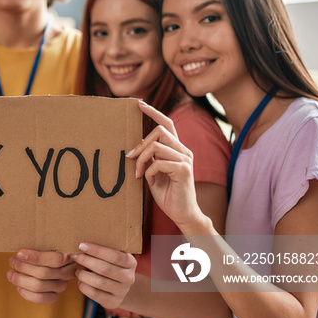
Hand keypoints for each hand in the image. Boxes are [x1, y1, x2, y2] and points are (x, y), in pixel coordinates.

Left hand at [7, 249, 76, 303]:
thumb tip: (20, 251)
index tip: (19, 253)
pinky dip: (25, 292)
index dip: (35, 257)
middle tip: (12, 261)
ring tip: (11, 273)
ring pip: (39, 286)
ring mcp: (62, 286)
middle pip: (43, 273)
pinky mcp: (55, 296)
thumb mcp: (46, 243)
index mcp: (69, 256)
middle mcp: (68, 273)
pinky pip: (39, 298)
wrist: (51, 262)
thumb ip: (39, 245)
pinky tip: (18, 286)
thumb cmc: (46, 249)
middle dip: (23, 267)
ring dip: (20, 280)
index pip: (55, 260)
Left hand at [73, 243, 135, 308]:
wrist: (119, 286)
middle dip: (87, 261)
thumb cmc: (111, 265)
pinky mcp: (114, 302)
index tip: (81, 245)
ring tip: (77, 271)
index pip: (114, 255)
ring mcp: (122, 291)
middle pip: (105, 269)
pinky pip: (96, 295)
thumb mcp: (112, 256)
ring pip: (99, 282)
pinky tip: (80, 282)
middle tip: (75, 257)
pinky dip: (84, 287)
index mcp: (130, 262)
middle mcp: (129, 278)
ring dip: (84, 275)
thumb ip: (103, 249)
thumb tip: (82, 244)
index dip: (96, 250)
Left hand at [128, 101, 202, 227]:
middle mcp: (184, 150)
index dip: (153, 112)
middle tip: (131, 159)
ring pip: (156, 146)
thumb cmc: (167, 193)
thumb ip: (149, 159)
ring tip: (139, 174)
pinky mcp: (184, 170)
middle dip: (141, 144)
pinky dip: (150, 173)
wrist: (182, 214)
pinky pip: (159, 163)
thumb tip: (134, 148)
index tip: (139, 103)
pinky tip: (152, 183)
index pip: (167, 124)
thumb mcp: (154, 172)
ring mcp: (186, 159)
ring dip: (142, 160)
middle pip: (159, 131)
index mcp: (177, 149)